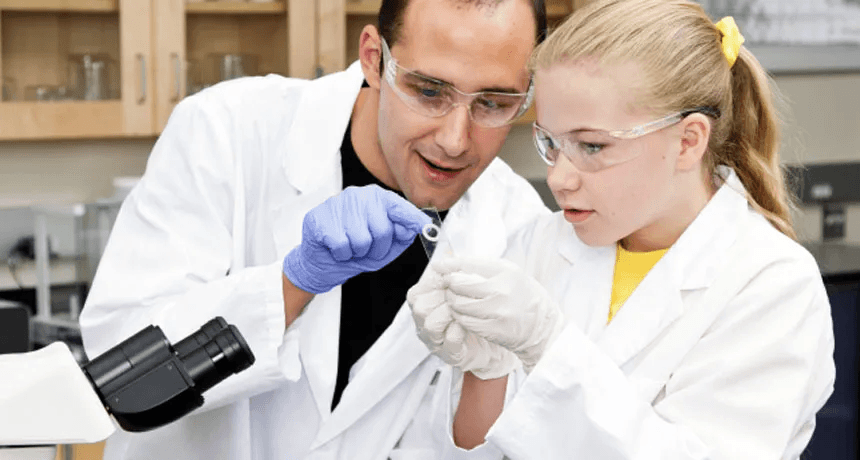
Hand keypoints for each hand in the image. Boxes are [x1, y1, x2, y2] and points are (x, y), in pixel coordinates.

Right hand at [283, 185, 430, 293]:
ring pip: (361, 239)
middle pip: (382, 229)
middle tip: (365, 250)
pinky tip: (336, 248)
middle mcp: (358, 195)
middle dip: (377, 249)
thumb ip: (400, 237)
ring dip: (358, 253)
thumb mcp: (385, 248)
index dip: (414, 219)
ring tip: (350, 248)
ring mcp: (337, 204)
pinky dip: (342, 254)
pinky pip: (342, 245)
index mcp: (377, 199)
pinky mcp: (319, 218)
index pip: (399, 207)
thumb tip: (411, 228)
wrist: (322, 262)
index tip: (427, 227)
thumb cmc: (355, 250)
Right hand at [407, 265, 518, 379]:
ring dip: (449, 313)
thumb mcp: (467, 286)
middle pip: (419, 307)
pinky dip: (459, 329)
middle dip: (441, 297)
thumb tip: (447, 254)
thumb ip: (456, 271)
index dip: (433, 284)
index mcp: (426, 304)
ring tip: (464, 309)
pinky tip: (469, 323)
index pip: (416, 293)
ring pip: (430, 324)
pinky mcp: (450, 354)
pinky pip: (449, 340)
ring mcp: (436, 340)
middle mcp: (426, 323)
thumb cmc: (477, 310)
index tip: (451, 278)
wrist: (495, 336)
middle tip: (459, 294)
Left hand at [433, 257, 563, 372]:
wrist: (543, 328)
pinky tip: (463, 314)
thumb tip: (455, 263)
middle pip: (459, 284)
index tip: (439, 266)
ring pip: (458, 304)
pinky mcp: (492, 329)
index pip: (469, 264)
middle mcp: (501, 290)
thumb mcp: (512, 274)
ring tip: (456, 300)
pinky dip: (459, 316)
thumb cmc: (526, 298)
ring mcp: (496, 311)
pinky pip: (464, 321)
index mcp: (507, 271)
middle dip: (449, 284)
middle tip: (448, 285)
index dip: (450, 265)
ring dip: (452, 301)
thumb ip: (486, 268)